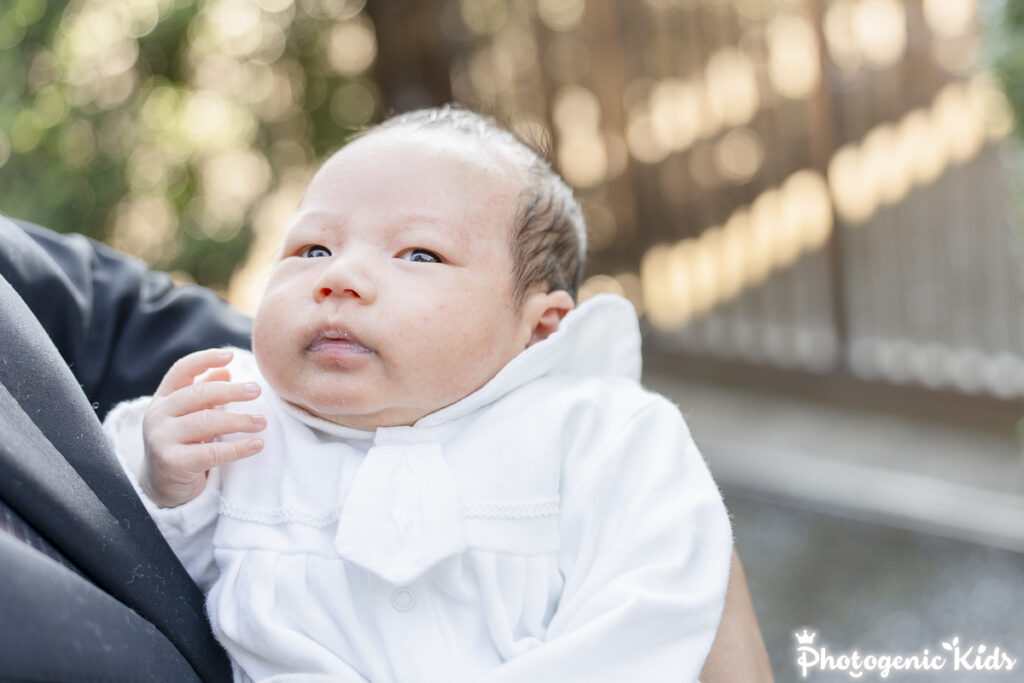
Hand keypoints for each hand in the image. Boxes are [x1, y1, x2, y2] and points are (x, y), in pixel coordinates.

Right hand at [141, 349, 265, 507]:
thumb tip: (226, 370)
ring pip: (206, 421)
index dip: (205, 359)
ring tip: (262, 422)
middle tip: (257, 391)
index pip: (181, 370)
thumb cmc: (182, 445)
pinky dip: (238, 447)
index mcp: (162, 399)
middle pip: (198, 393)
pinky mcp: (172, 462)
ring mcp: (161, 439)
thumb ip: (204, 394)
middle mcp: (157, 415)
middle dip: (231, 391)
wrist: (162, 487)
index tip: (230, 355)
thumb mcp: (189, 416)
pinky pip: (211, 452)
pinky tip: (257, 444)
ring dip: (239, 420)